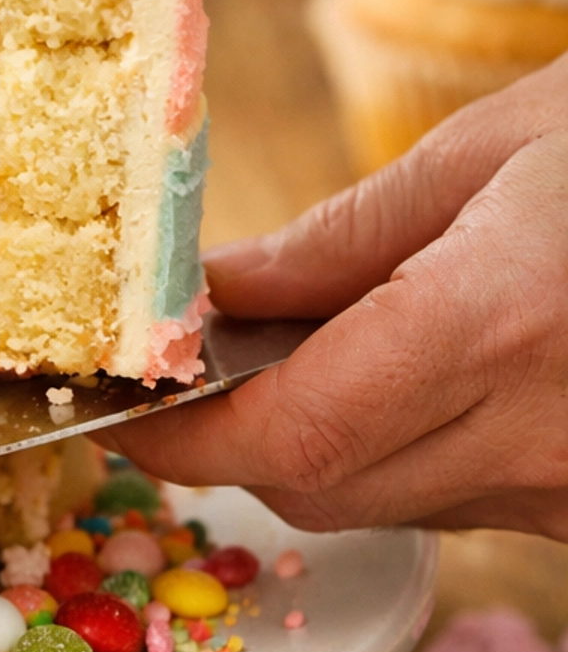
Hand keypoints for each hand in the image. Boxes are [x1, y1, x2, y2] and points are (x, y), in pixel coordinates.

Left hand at [120, 60, 567, 535]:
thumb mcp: (501, 147)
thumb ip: (350, 238)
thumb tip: (222, 291)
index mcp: (498, 326)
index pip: (289, 435)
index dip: (186, 435)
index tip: (125, 405)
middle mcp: (543, 437)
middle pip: (322, 489)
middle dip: (239, 438)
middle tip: (196, 364)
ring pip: (392, 503)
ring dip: (324, 443)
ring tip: (317, 344)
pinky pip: (468, 500)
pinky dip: (411, 449)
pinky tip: (420, 370)